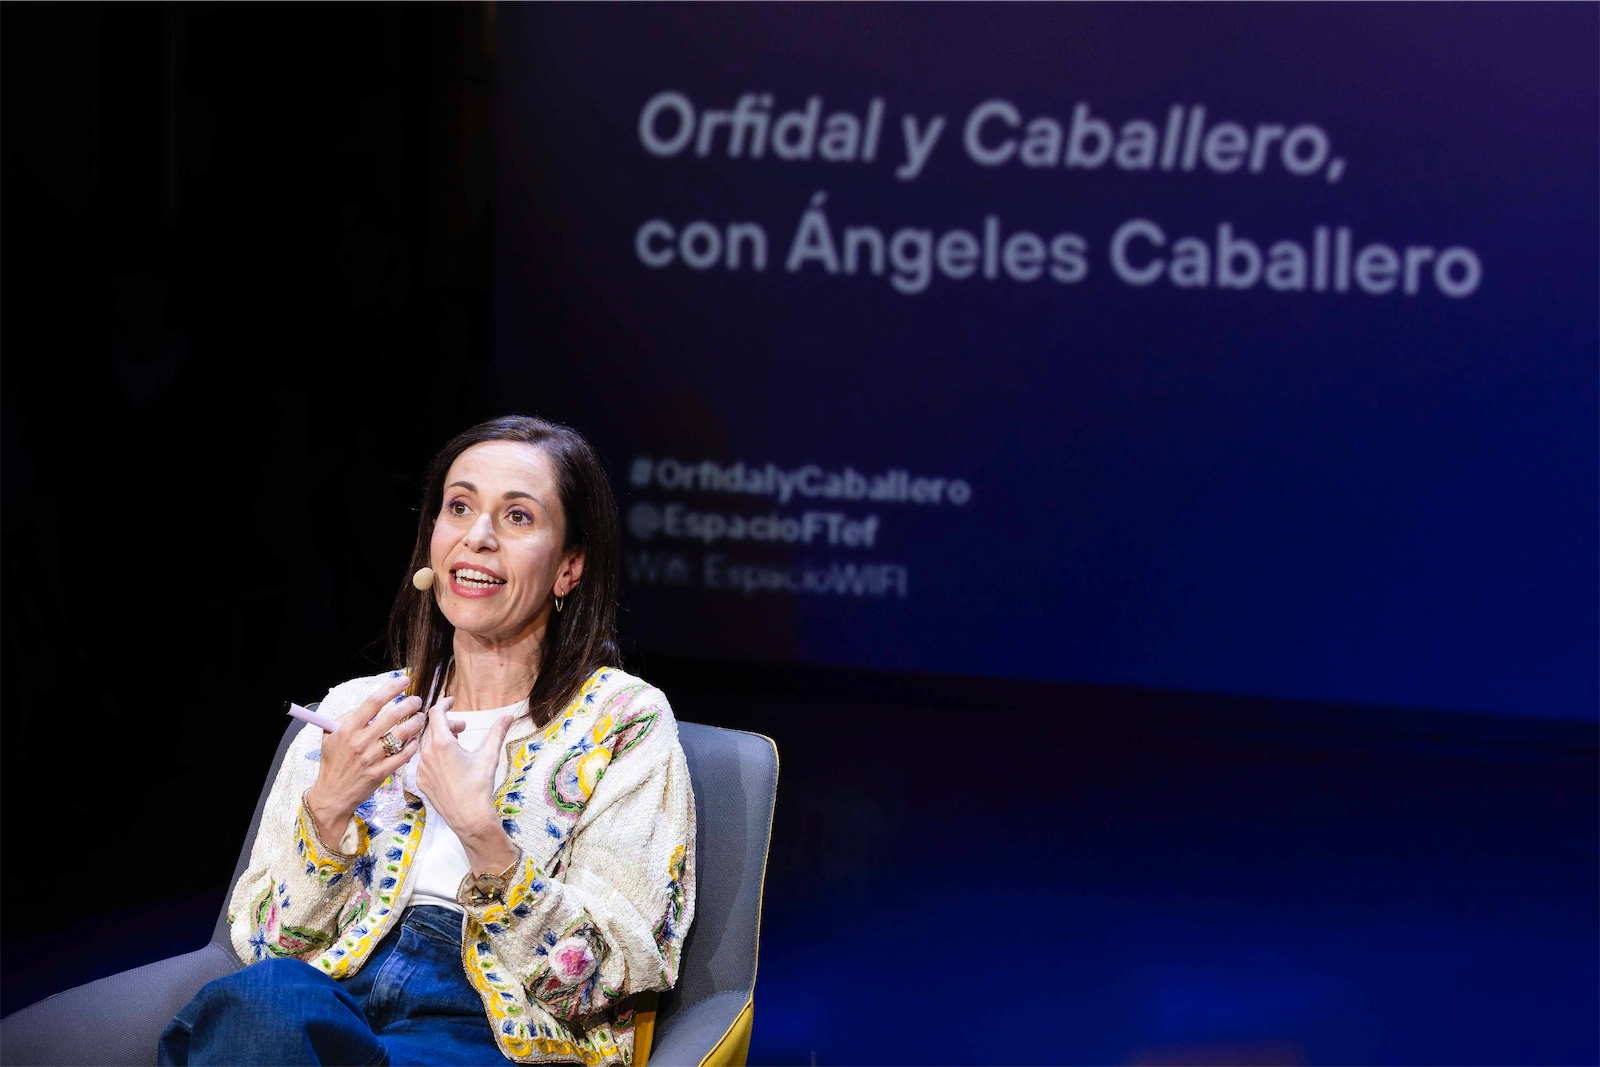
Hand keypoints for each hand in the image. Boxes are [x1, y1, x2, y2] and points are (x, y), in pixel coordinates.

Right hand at [304, 673, 423, 846]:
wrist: (333, 794)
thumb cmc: (333, 762)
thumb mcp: (330, 736)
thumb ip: (347, 718)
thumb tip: (369, 705)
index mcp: (347, 730)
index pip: (373, 702)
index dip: (391, 689)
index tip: (404, 681)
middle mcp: (360, 742)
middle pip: (392, 716)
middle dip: (409, 704)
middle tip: (417, 700)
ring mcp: (372, 758)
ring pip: (402, 734)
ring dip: (415, 722)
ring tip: (420, 717)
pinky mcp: (381, 773)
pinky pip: (403, 755)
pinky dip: (413, 745)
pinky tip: (415, 739)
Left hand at [416, 700, 519, 874]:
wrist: (469, 819)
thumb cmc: (480, 787)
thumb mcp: (489, 756)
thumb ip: (497, 732)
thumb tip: (508, 715)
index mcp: (442, 744)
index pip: (436, 713)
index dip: (444, 703)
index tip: (452, 701)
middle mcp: (426, 754)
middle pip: (433, 728)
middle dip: (448, 724)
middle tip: (463, 728)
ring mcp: (421, 769)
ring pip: (427, 744)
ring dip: (441, 740)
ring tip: (458, 746)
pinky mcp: (421, 781)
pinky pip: (424, 760)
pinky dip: (435, 755)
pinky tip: (450, 764)